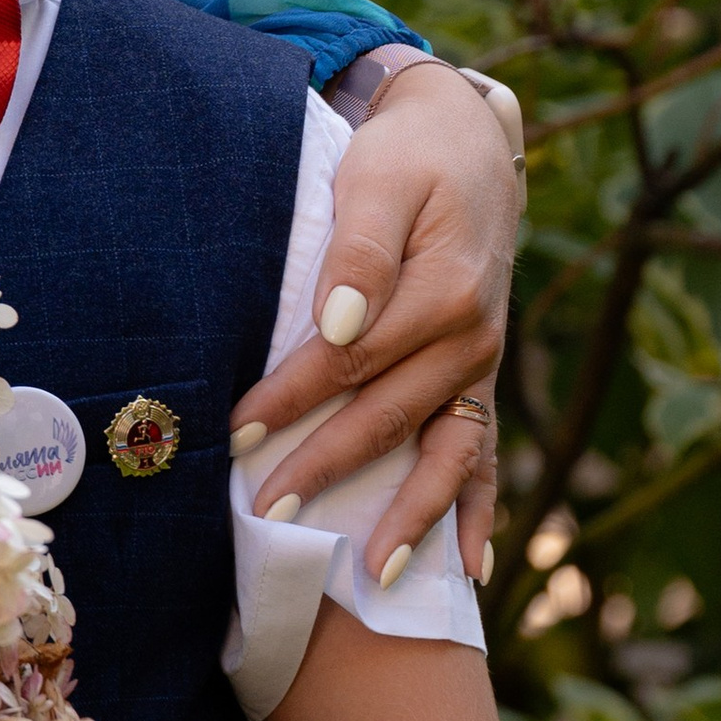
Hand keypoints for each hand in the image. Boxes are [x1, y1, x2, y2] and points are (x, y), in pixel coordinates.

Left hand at [231, 62, 516, 578]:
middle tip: (267, 514)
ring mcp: (482, 365)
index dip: (289, 398)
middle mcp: (473, 339)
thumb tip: (334, 325)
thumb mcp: (380, 181)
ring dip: (409, 517)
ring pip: (447, 455)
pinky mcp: (481, 378)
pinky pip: (485, 455)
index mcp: (445, 292)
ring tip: (372, 575)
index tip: (234, 432)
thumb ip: (359, 252)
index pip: (349, 361)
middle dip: (327, 469)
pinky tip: (467, 566)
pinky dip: (475, 511)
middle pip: (388, 416)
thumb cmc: (408, 160)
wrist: (466, 144)